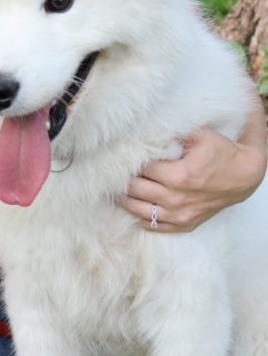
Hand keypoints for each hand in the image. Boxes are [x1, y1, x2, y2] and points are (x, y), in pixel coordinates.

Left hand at [119, 125, 266, 232]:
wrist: (243, 177)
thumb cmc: (220, 153)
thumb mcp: (200, 135)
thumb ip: (172, 132)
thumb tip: (145, 130)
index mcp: (179, 175)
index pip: (141, 169)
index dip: (128, 161)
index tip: (119, 156)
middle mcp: (176, 199)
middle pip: (134, 189)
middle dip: (122, 179)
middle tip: (112, 171)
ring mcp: (180, 215)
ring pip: (137, 210)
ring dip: (124, 199)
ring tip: (115, 188)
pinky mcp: (184, 225)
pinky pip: (153, 226)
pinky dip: (139, 216)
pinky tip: (133, 205)